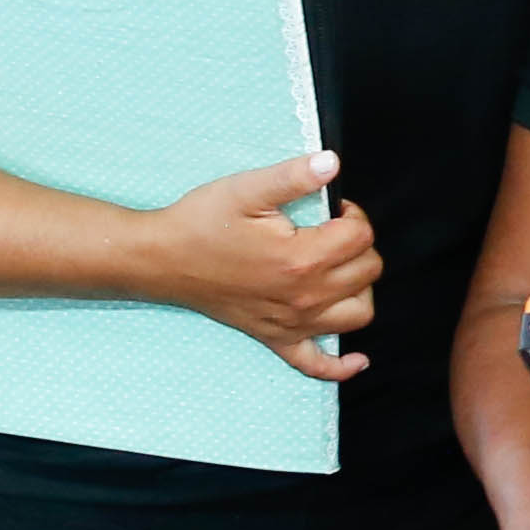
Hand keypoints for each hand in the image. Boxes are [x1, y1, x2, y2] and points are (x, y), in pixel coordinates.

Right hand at [139, 150, 380, 374]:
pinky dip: (341, 366)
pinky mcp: (275, 338)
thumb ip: (294, 176)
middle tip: (330, 231)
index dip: (352, 215)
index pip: (361, 236)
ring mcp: (292, 323)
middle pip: (368, 272)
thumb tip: (332, 163)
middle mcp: (305, 297)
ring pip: (358, 314)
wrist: (161, 259)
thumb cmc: (201, 223)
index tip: (332, 209)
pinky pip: (317, 364)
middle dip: (358, 246)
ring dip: (359, 289)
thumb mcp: (247, 189)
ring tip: (339, 268)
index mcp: (302, 258)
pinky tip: (356, 359)